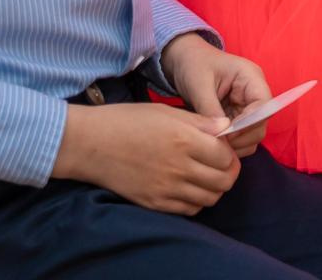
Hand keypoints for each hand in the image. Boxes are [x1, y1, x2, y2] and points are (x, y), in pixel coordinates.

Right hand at [53, 101, 238, 214]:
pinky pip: (189, 210)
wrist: (91, 144)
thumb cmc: (127, 121)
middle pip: (223, 181)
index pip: (226, 157)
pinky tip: (189, 187)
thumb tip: (226, 129)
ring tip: (205, 175)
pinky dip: (196, 201)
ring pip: (210, 199)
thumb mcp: (166, 112)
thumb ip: (199, 123)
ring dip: (214, 188)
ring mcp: (167, 189)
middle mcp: (179, 168)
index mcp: (184, 140)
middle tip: (220, 164)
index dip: (230, 154)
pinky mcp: (155, 204)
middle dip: (228, 173)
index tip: (224, 149)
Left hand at [163, 33, 272, 158]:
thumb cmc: (194, 64)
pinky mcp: (237, 116)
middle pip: (261, 124)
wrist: (185, 60)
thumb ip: (211, 111)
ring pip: (253, 134)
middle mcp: (254, 93)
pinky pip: (241, 136)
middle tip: (218, 145)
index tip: (228, 135)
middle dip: (242, 138)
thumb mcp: (199, 86)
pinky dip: (231, 144)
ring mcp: (247, 106)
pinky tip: (214, 143)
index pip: (264, 106)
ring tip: (214, 145)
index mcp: (251, 78)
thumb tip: (221, 136)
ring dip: (236, 144)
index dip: (250, 124)